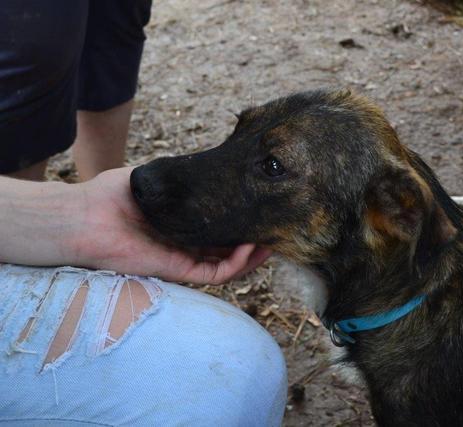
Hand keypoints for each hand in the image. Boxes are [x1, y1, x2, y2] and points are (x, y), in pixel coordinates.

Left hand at [69, 167, 271, 283]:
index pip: (219, 229)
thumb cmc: (109, 196)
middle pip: (229, 250)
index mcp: (181, 225)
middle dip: (254, 242)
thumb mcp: (155, 178)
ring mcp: (183, 260)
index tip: (261, 210)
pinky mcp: (177, 271)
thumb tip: (207, 166)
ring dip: (252, 256)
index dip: (242, 223)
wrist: (83, 216)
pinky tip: (250, 246)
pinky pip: (216, 273)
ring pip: (228, 266)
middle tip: (276, 227)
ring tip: (272, 241)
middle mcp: (185, 245)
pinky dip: (237, 264)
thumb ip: (182, 178)